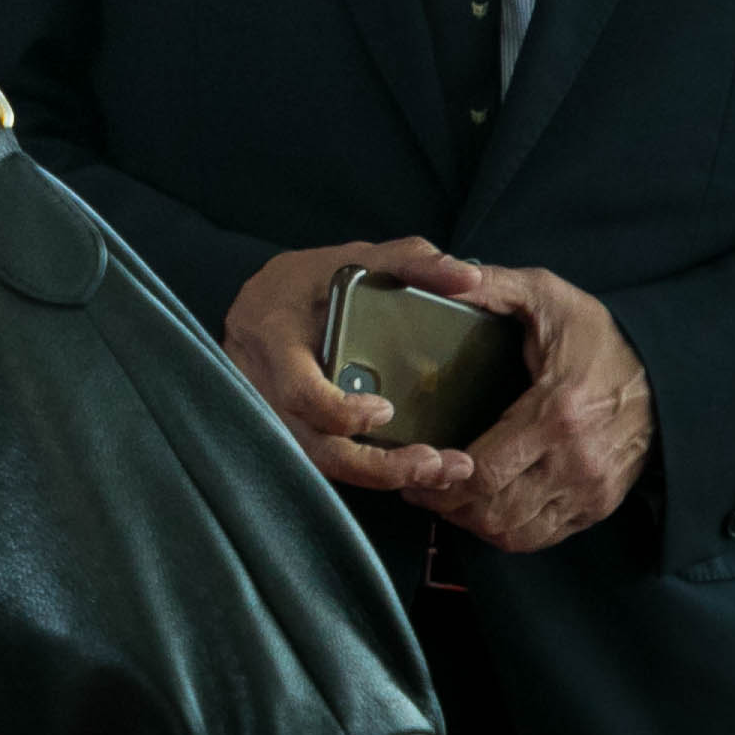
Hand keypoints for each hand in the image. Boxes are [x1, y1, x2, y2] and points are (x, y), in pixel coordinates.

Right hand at [222, 239, 485, 503]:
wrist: (265, 299)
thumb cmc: (312, 279)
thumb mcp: (358, 258)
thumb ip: (413, 262)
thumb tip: (470, 279)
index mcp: (275, 336)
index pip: (298, 390)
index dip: (339, 411)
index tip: (385, 410)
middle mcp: (264, 384)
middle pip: (314, 446)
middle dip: (375, 466)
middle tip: (434, 464)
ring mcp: (272, 414)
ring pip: (319, 463)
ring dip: (379, 475)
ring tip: (437, 471)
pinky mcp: (288, 431)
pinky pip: (324, 460)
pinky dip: (367, 471)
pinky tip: (409, 468)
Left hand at [402, 253, 652, 552]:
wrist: (670, 373)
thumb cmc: (599, 335)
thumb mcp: (547, 296)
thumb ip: (493, 286)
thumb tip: (444, 273)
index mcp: (556, 414)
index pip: (482, 471)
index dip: (436, 476)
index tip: (410, 460)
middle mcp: (576, 462)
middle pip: (491, 509)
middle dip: (443, 501)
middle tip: (415, 478)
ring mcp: (590, 490)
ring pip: (512, 531)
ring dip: (468, 520)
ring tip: (442, 493)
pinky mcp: (599, 506)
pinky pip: (540, 537)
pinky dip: (503, 530)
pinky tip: (480, 507)